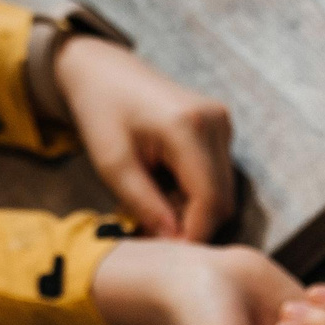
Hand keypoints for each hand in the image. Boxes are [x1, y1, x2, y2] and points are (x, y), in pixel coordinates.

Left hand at [53, 36, 237, 241]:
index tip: (166, 253)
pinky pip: (219, 176)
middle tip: (153, 229)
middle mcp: (215, 122)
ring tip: (155, 204)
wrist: (103, 71)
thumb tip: (173, 243)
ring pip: (223, 191)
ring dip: (194, 210)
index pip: (209, 200)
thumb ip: (145, 206)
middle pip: (222, 199)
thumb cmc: (101, 113)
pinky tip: (165, 186)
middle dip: (192, 224)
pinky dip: (196, 192)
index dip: (193, 234)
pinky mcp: (221, 126)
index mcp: (188, 127)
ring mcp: (223, 122)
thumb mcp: (113, 165)